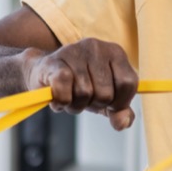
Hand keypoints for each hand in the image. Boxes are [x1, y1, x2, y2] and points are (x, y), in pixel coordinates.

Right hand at [21, 38, 138, 129]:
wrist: (43, 73)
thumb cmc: (79, 84)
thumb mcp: (106, 98)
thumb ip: (121, 111)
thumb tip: (122, 123)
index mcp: (115, 52)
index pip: (128, 84)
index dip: (119, 101)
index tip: (108, 103)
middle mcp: (96, 47)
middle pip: (106, 93)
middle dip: (94, 104)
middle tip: (84, 97)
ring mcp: (74, 51)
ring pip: (84, 94)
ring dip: (76, 105)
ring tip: (70, 96)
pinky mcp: (54, 62)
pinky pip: (64, 92)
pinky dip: (61, 102)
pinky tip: (58, 97)